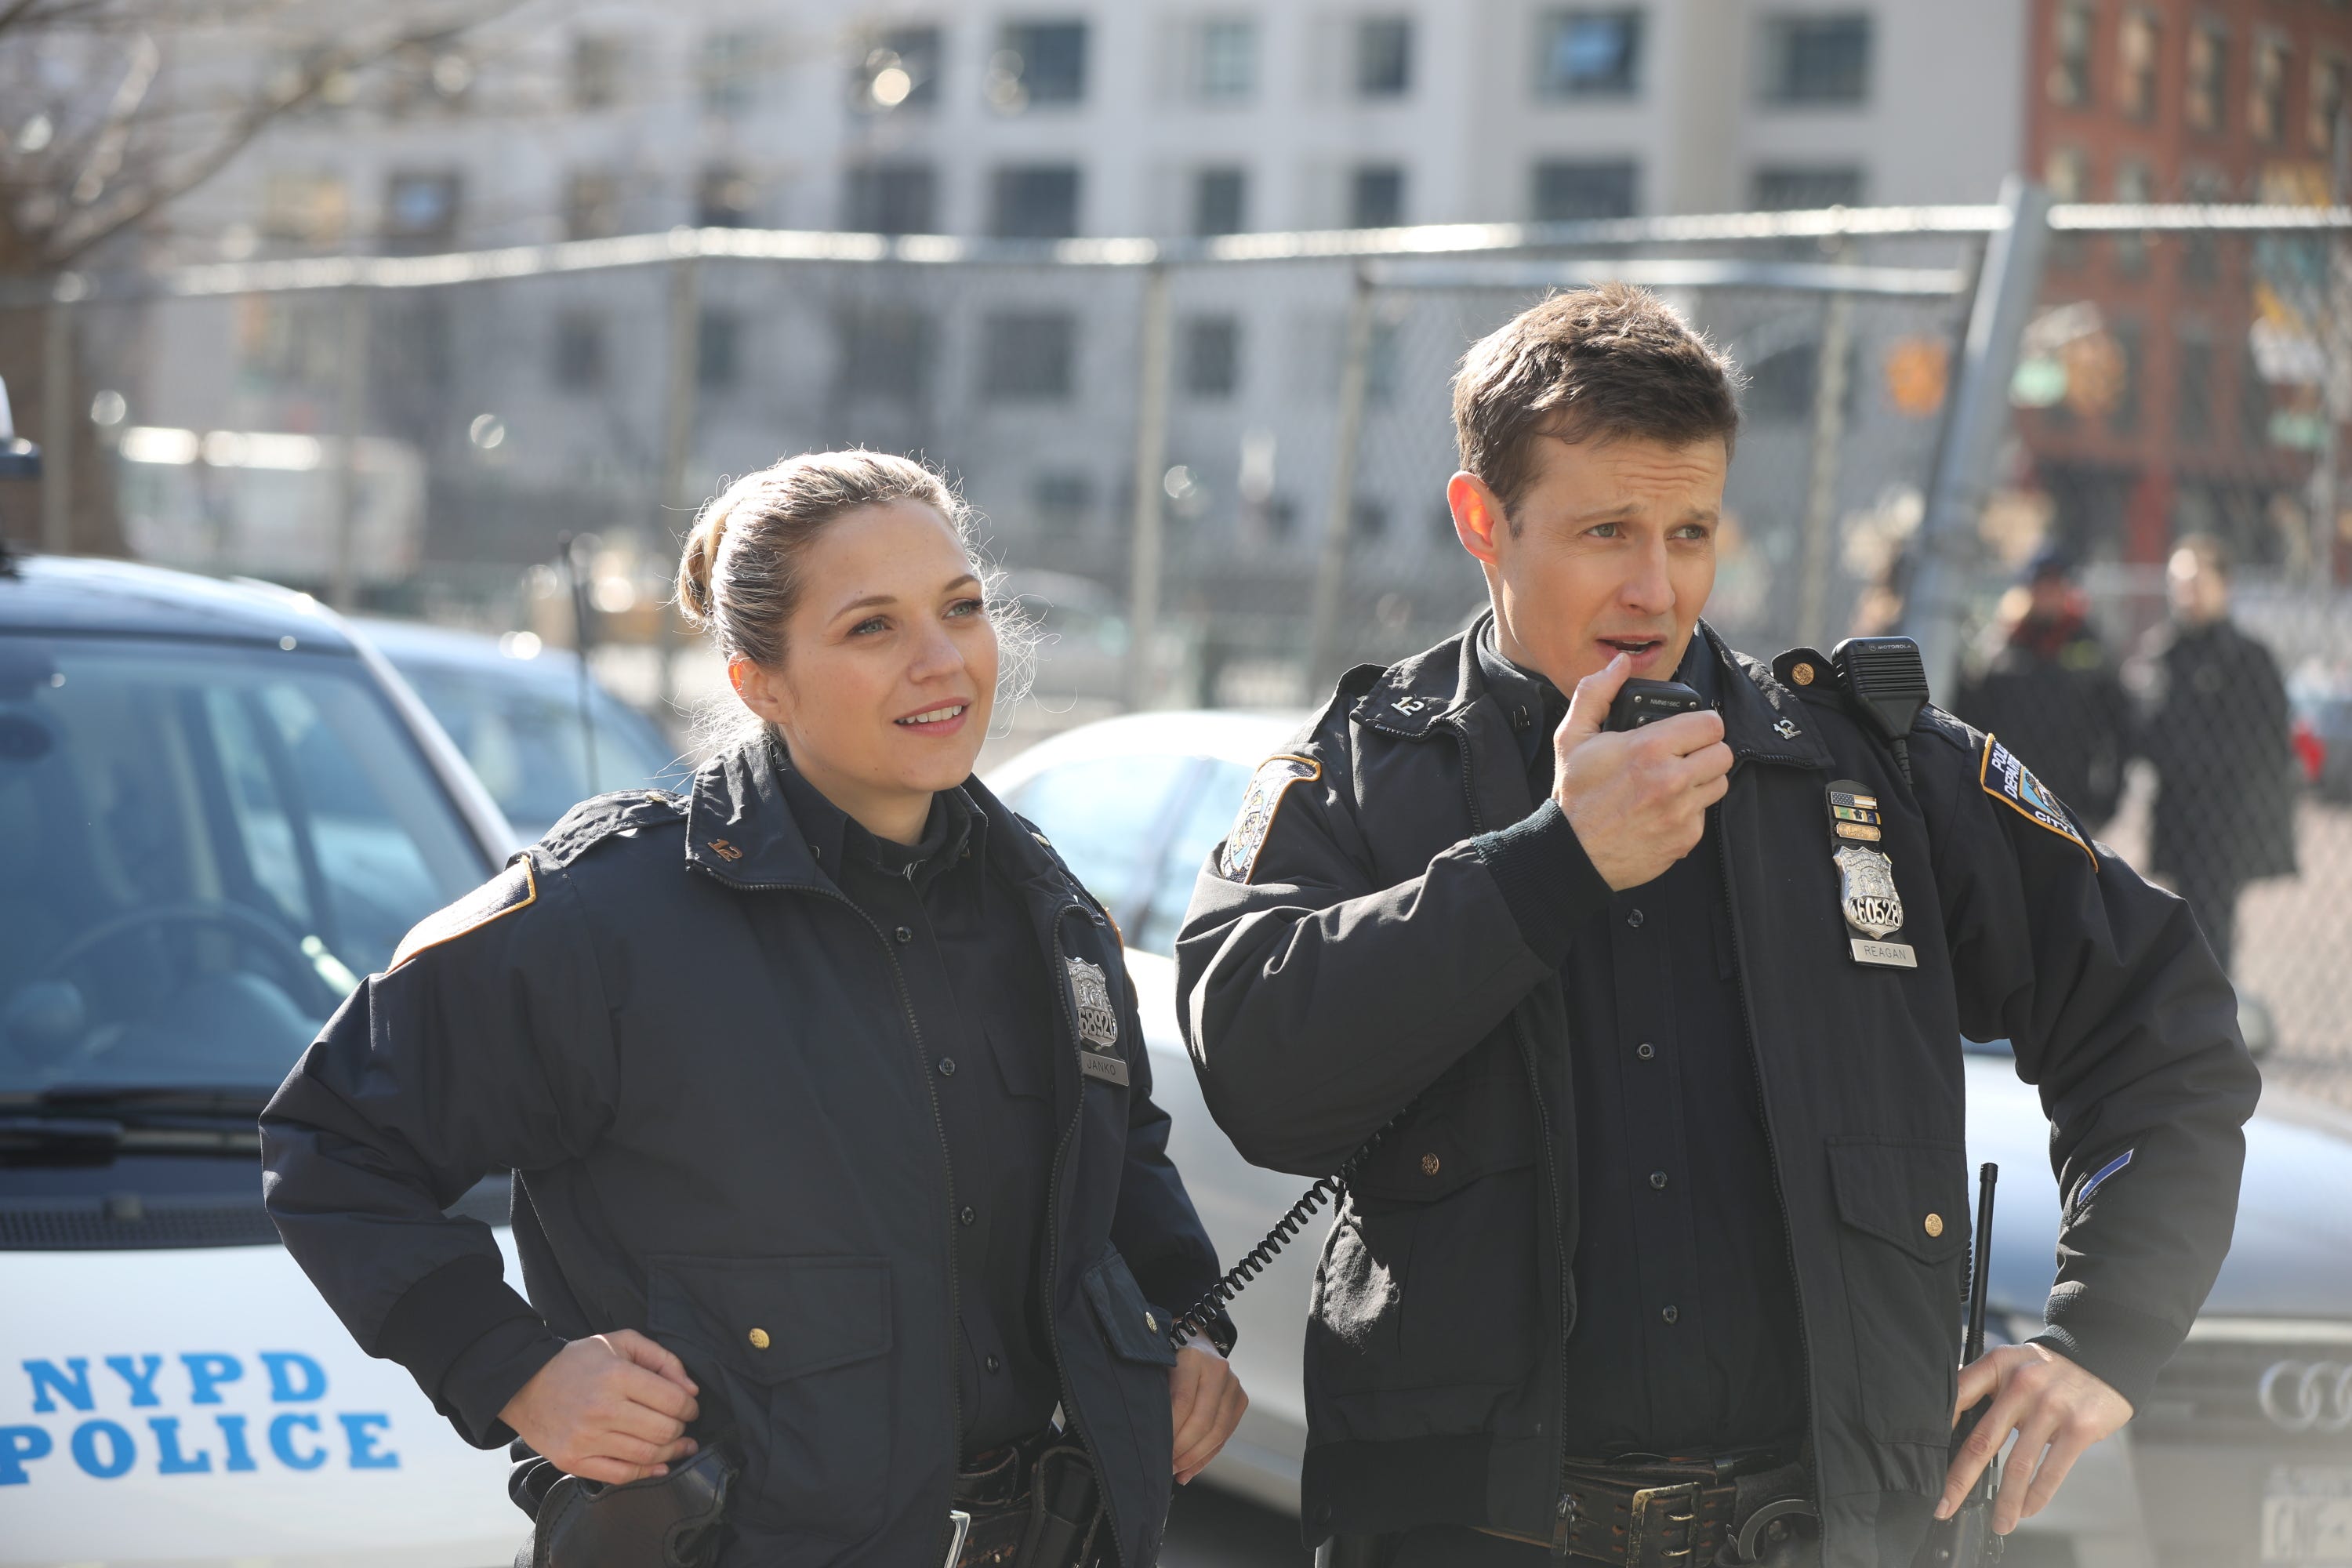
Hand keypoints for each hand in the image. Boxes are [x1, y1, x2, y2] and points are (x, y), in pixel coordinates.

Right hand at [499, 1330, 701, 1485]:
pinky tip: (658, 1465)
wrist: (525, 1384)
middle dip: (682, 1429)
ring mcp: (586, 1439)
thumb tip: (691, 1390)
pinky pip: (620, 1475)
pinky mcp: (573, 1461)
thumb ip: (662, 1359)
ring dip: (671, 1453)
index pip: (672, 1400)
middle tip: (682, 1425)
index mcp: (616, 1376)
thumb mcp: (621, 1342)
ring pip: (646, 1455)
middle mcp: (602, 1410)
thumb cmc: (578, 1361)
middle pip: (663, 1430)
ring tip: (679, 1446)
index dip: (690, 1406)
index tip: (690, 1406)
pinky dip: (645, 1473)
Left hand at [1168, 1343, 1246, 1484]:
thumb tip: (1150, 1442)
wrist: (1195, 1344)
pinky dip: (1205, 1458)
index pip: (1183, 1402)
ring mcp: (1234, 1385)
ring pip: (1217, 1432)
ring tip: (1174, 1470)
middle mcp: (1219, 1369)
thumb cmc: (1167, 1362)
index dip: (1171, 1431)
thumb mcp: (1157, 1371)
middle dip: (1183, 1449)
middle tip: (1164, 1465)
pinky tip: (1187, 1471)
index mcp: (1194, 1358)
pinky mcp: (1241, 1400)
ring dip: (1194, 1458)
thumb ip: (1157, 1398)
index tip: (1155, 1450)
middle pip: (1203, 1421)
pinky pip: (1224, 1437)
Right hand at [1552, 653, 1732, 890]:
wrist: (1572, 853)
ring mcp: (1682, 811)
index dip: (1700, 723)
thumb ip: (1595, 693)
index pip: (1711, 724)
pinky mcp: (1686, 838)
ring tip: (1674, 781)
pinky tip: (1663, 809)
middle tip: (1682, 755)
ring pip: (1719, 783)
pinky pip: (1705, 814)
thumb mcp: (1572, 737)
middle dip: (1705, 750)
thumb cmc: (1574, 796)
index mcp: (1649, 748)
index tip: (1687, 729)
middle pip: (1722, 753)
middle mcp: (1672, 779)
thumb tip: (1619, 664)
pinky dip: (1690, 810)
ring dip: (1702, 779)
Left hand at [1937, 1343, 2132, 1533]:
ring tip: (1999, 1523)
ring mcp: (2050, 1407)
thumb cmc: (2049, 1368)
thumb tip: (1951, 1425)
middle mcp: (2020, 1385)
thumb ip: (1984, 1387)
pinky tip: (2027, 1510)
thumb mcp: (2011, 1363)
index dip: (1936, 1432)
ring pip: (2018, 1465)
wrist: (2104, 1355)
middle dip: (1959, 1480)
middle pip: (1981, 1441)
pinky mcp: (2078, 1427)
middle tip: (1944, 1505)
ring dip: (2006, 1501)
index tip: (1924, 1462)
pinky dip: (2037, 1496)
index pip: (1957, 1399)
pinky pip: (2051, 1470)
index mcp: (1997, 1366)